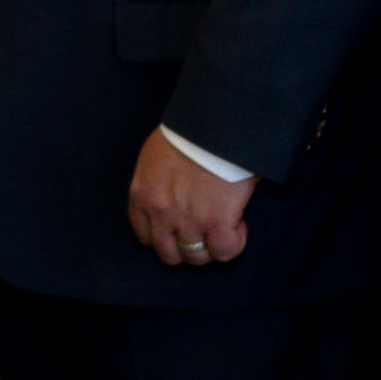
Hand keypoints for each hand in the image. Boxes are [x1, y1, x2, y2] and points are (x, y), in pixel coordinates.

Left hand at [126, 131, 250, 270]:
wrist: (216, 123)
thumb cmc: (189, 132)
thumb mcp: (155, 155)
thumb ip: (154, 182)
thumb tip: (168, 195)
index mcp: (142, 195)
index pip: (144, 237)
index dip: (165, 236)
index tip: (179, 228)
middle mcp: (160, 213)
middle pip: (169, 254)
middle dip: (186, 247)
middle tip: (203, 231)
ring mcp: (188, 220)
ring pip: (196, 257)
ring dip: (211, 247)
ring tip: (223, 227)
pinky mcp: (217, 222)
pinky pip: (224, 251)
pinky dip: (233, 244)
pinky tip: (238, 225)